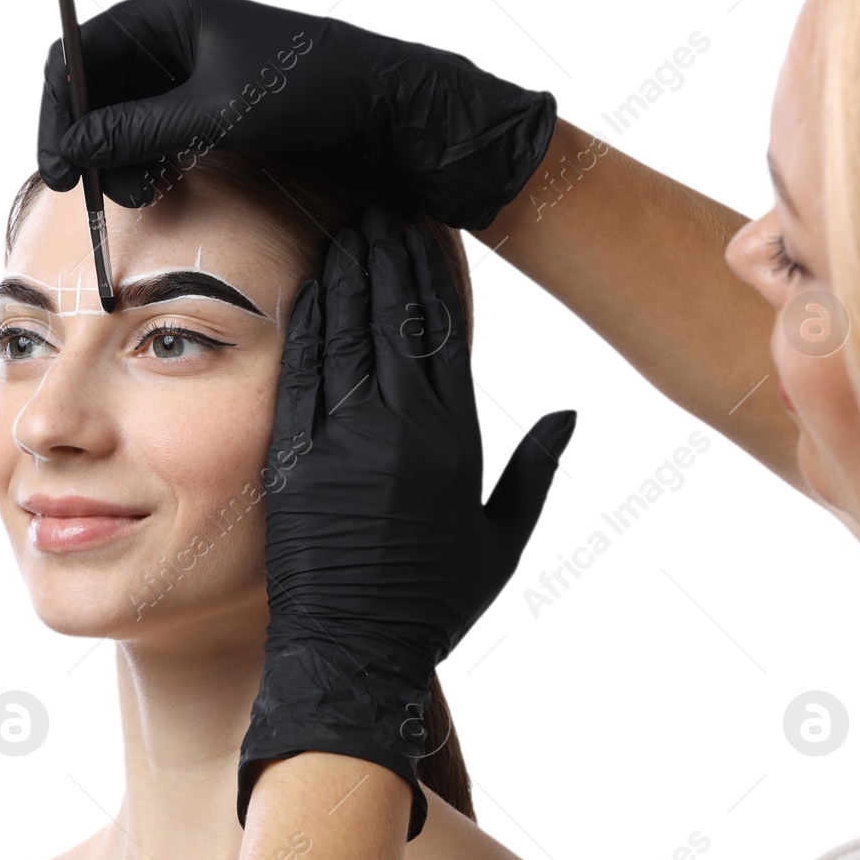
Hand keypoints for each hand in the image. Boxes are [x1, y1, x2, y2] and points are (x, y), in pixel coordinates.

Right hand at [38, 0, 556, 228]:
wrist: (378, 106)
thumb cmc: (304, 89)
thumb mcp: (210, 113)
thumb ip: (135, 131)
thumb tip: (71, 150)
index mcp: (164, 11)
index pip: (76, 57)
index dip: (59, 114)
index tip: (59, 167)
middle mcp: (168, 34)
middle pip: (93, 90)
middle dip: (89, 142)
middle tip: (89, 193)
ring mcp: (186, 70)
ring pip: (121, 117)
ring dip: (117, 158)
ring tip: (136, 193)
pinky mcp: (205, 103)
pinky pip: (152, 131)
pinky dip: (146, 160)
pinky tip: (157, 186)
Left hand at [237, 205, 575, 839]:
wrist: (351, 653)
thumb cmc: (430, 603)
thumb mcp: (501, 540)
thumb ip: (536, 470)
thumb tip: (568, 414)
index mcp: (452, 442)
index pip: (441, 331)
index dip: (429, 273)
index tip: (421, 230)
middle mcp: (397, 429)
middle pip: (391, 316)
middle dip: (384, 254)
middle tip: (378, 206)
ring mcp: (338, 440)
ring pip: (344, 332)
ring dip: (346, 273)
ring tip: (347, 228)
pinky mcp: (291, 457)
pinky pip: (300, 371)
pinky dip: (307, 323)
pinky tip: (313, 287)